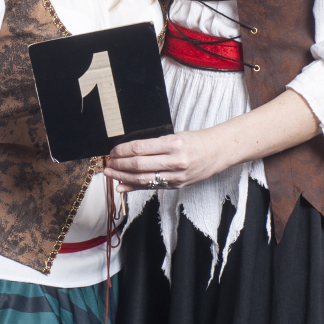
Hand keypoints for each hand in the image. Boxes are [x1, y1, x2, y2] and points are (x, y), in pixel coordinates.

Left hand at [105, 129, 231, 190]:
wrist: (217, 153)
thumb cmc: (194, 141)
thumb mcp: (175, 136)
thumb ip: (154, 145)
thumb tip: (129, 151)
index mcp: (173, 144)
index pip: (141, 148)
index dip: (123, 150)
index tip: (113, 150)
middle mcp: (175, 161)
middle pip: (139, 164)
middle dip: (119, 165)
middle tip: (107, 163)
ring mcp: (176, 176)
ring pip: (143, 178)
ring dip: (122, 177)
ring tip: (109, 174)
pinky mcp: (177, 185)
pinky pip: (151, 186)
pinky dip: (134, 187)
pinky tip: (121, 186)